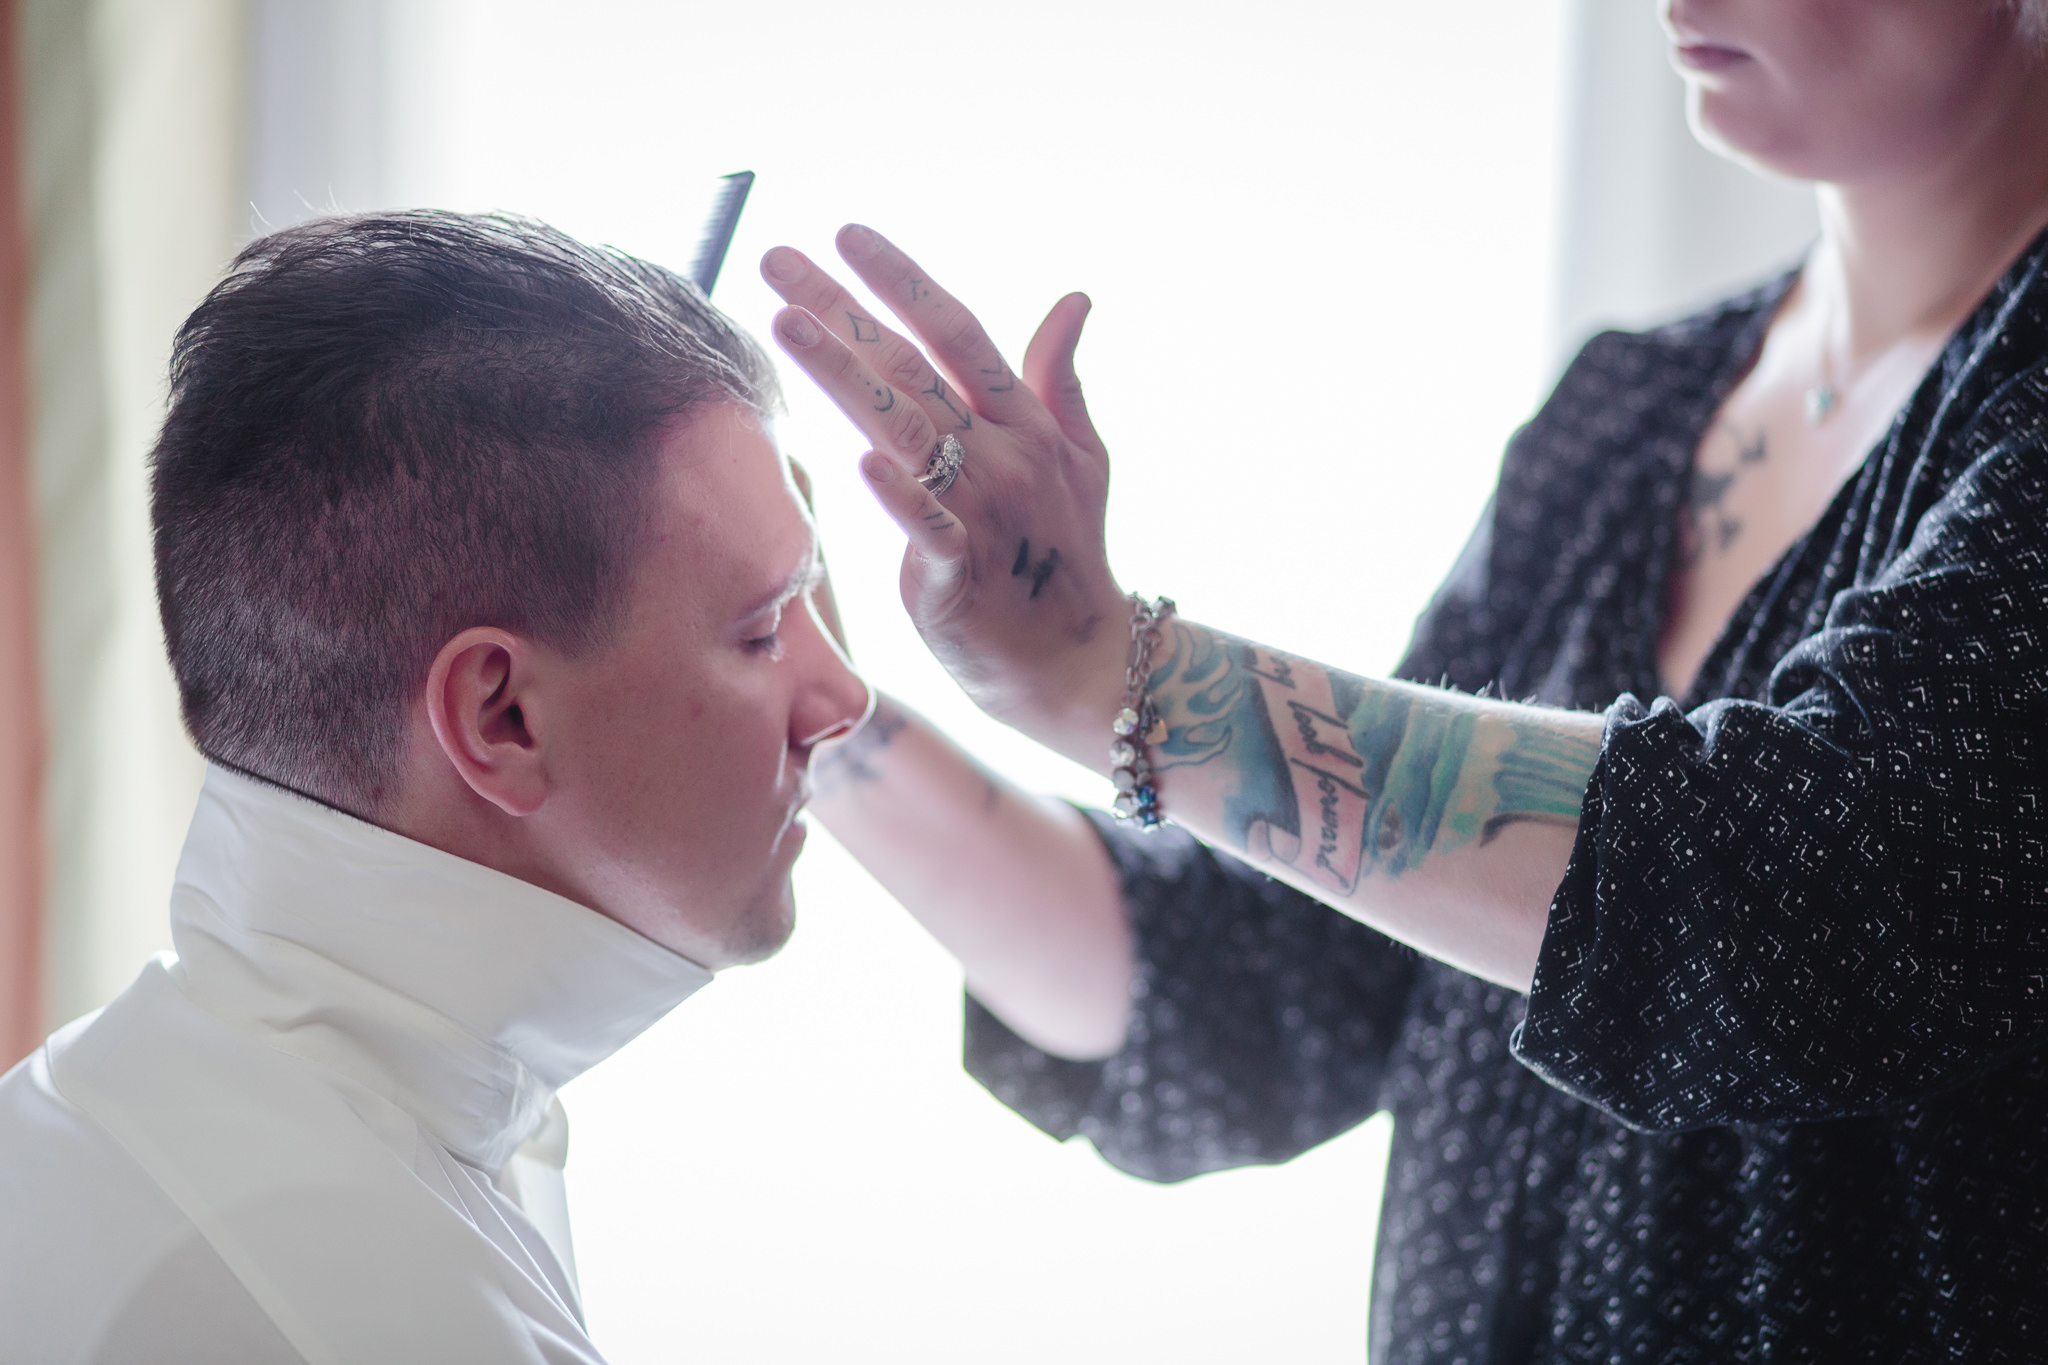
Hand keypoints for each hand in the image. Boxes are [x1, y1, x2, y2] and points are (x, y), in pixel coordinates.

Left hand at [760, 226, 1129, 767]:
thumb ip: (1060, 378)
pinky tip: (861, 461)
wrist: (1074, 659)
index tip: (847, 234)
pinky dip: (900, 495)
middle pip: (912, 366)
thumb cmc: (1065, 554)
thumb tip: (1073, 298)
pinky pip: (928, 526)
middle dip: (843, 307)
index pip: (958, 332)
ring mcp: (984, 512)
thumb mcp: (1082, 458)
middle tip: (777, 257)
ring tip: (785, 323)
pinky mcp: (960, 573)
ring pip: (905, 428)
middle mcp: (1004, 455)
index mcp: (1025, 423)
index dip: (902, 281)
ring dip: (845, 373)